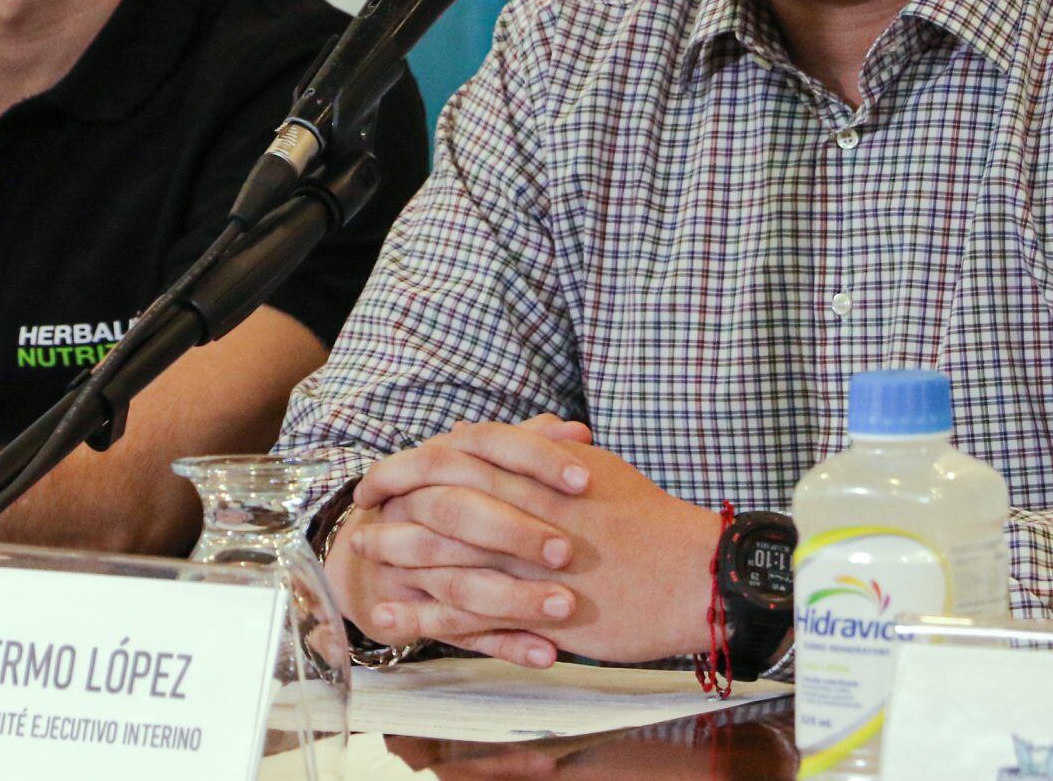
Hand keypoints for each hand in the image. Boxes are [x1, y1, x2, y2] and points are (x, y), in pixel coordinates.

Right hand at [329, 415, 590, 666]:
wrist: (368, 558)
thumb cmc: (444, 506)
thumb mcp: (474, 469)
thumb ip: (526, 446)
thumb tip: (578, 430)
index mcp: (435, 463)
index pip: (483, 446)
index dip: (534, 459)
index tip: (584, 479)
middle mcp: (410, 506)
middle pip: (457, 511)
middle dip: (514, 532)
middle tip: (567, 552)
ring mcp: (403, 565)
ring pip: (459, 582)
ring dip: (514, 597)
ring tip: (566, 607)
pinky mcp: (408, 614)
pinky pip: (457, 632)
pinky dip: (503, 645)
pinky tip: (546, 652)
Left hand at [342, 419, 719, 665]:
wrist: (693, 572)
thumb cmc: (650, 520)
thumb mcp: (594, 468)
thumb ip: (542, 451)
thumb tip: (499, 434)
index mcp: (537, 471)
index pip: (455, 456)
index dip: (408, 465)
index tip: (381, 476)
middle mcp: (525, 508)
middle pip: (438, 500)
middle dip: (392, 508)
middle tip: (359, 516)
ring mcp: (527, 560)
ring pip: (443, 555)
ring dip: (397, 555)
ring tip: (363, 558)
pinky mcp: (533, 608)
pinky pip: (464, 613)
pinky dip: (422, 615)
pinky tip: (391, 618)